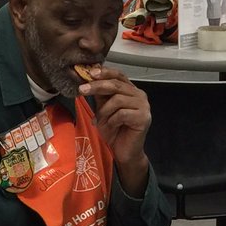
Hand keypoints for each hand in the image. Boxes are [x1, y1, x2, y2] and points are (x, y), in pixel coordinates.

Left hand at [79, 66, 150, 193]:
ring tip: (101, 121)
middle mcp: (139, 95)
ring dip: (104, 111)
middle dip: (97, 86)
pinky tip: (111, 127)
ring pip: (117, 100)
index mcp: (131, 91)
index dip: (105, 72)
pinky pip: (122, 114)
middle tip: (82, 90)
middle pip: (116, 85)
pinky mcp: (143, 118)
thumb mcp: (103, 110)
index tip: (90, 73)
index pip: (118, 75)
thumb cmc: (114, 132)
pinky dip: (112, 121)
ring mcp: (143, 106)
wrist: (124, 153)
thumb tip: (88, 79)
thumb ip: (101, 95)